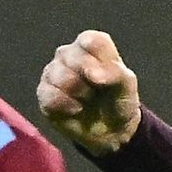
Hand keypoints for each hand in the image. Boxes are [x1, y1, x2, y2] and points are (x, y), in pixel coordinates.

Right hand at [32, 30, 141, 155]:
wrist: (109, 130)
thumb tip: (93, 74)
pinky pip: (48, 94)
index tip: (102, 78)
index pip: (90, 40)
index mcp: (93, 46)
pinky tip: (75, 109)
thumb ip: (115, 73)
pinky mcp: (44, 92)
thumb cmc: (118, 100)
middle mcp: (70, 54)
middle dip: (86, 79)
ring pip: (57, 74)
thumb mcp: (127, 85)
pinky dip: (64, 105)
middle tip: (96, 91)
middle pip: (71, 56)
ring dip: (76, 93)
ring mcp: (54, 72)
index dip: (96, 60)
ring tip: (86, 100)